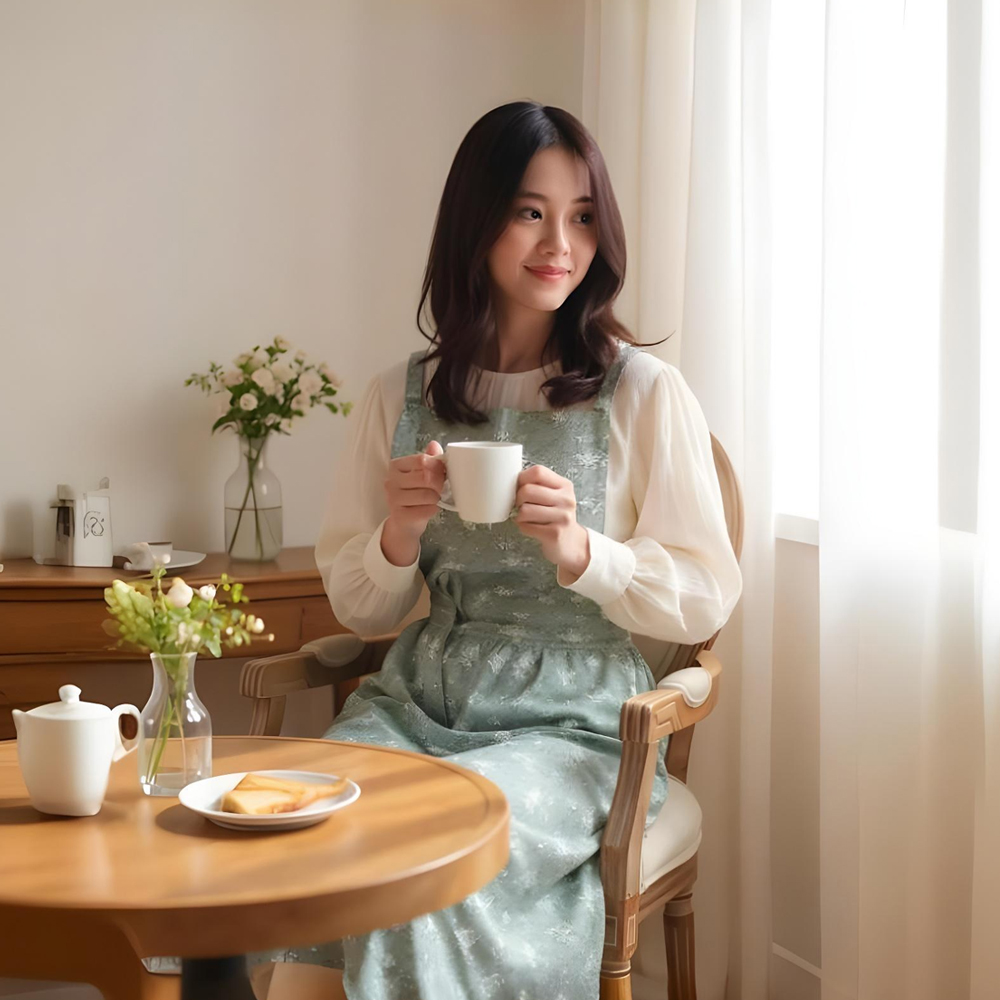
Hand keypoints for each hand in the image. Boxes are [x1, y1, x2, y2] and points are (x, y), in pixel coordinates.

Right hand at [381, 441, 445, 565]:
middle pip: (426, 477)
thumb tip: (434, 445)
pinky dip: (433, 510)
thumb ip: (429, 459)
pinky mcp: (399, 515)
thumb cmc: (415, 495)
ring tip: (433, 499)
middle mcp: (390, 481)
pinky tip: (428, 509)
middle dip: (439, 483)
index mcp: (396, 466)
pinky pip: (427, 510)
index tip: (443, 473)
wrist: (405, 522)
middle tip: (440, 488)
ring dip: (436, 498)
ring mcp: (392, 499)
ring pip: (428, 495)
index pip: (422, 460)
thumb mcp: (421, 474)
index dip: (438, 466)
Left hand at [514, 464, 589, 580]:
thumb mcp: (555, 496)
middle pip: (528, 490)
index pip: (538, 472)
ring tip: (527, 518)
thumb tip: (511, 481)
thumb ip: (538, 485)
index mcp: (565, 486)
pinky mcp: (554, 534)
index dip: (522, 478)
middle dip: (518, 499)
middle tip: (522, 506)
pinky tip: (531, 527)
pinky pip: (525, 526)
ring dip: (519, 515)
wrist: (570, 543)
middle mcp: (566, 500)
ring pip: (524, 509)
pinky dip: (523, 527)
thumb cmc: (556, 517)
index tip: (520, 487)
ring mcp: (562, 517)